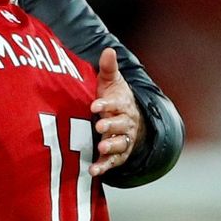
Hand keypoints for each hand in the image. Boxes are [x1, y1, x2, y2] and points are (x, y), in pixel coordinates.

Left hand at [89, 48, 145, 176]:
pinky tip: (93, 171)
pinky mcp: (118, 154)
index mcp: (123, 105)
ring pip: (120, 144)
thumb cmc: (114, 97)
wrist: (127, 118)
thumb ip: (108, 67)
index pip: (116, 104)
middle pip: (121, 125)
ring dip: (111, 147)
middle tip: (99, 126)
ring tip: (101, 148)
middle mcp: (126, 123)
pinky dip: (104, 167)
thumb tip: (108, 49)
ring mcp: (123, 140)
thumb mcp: (111, 81)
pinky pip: (113, 162)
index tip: (95, 105)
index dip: (107, 105)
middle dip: (111, 126)